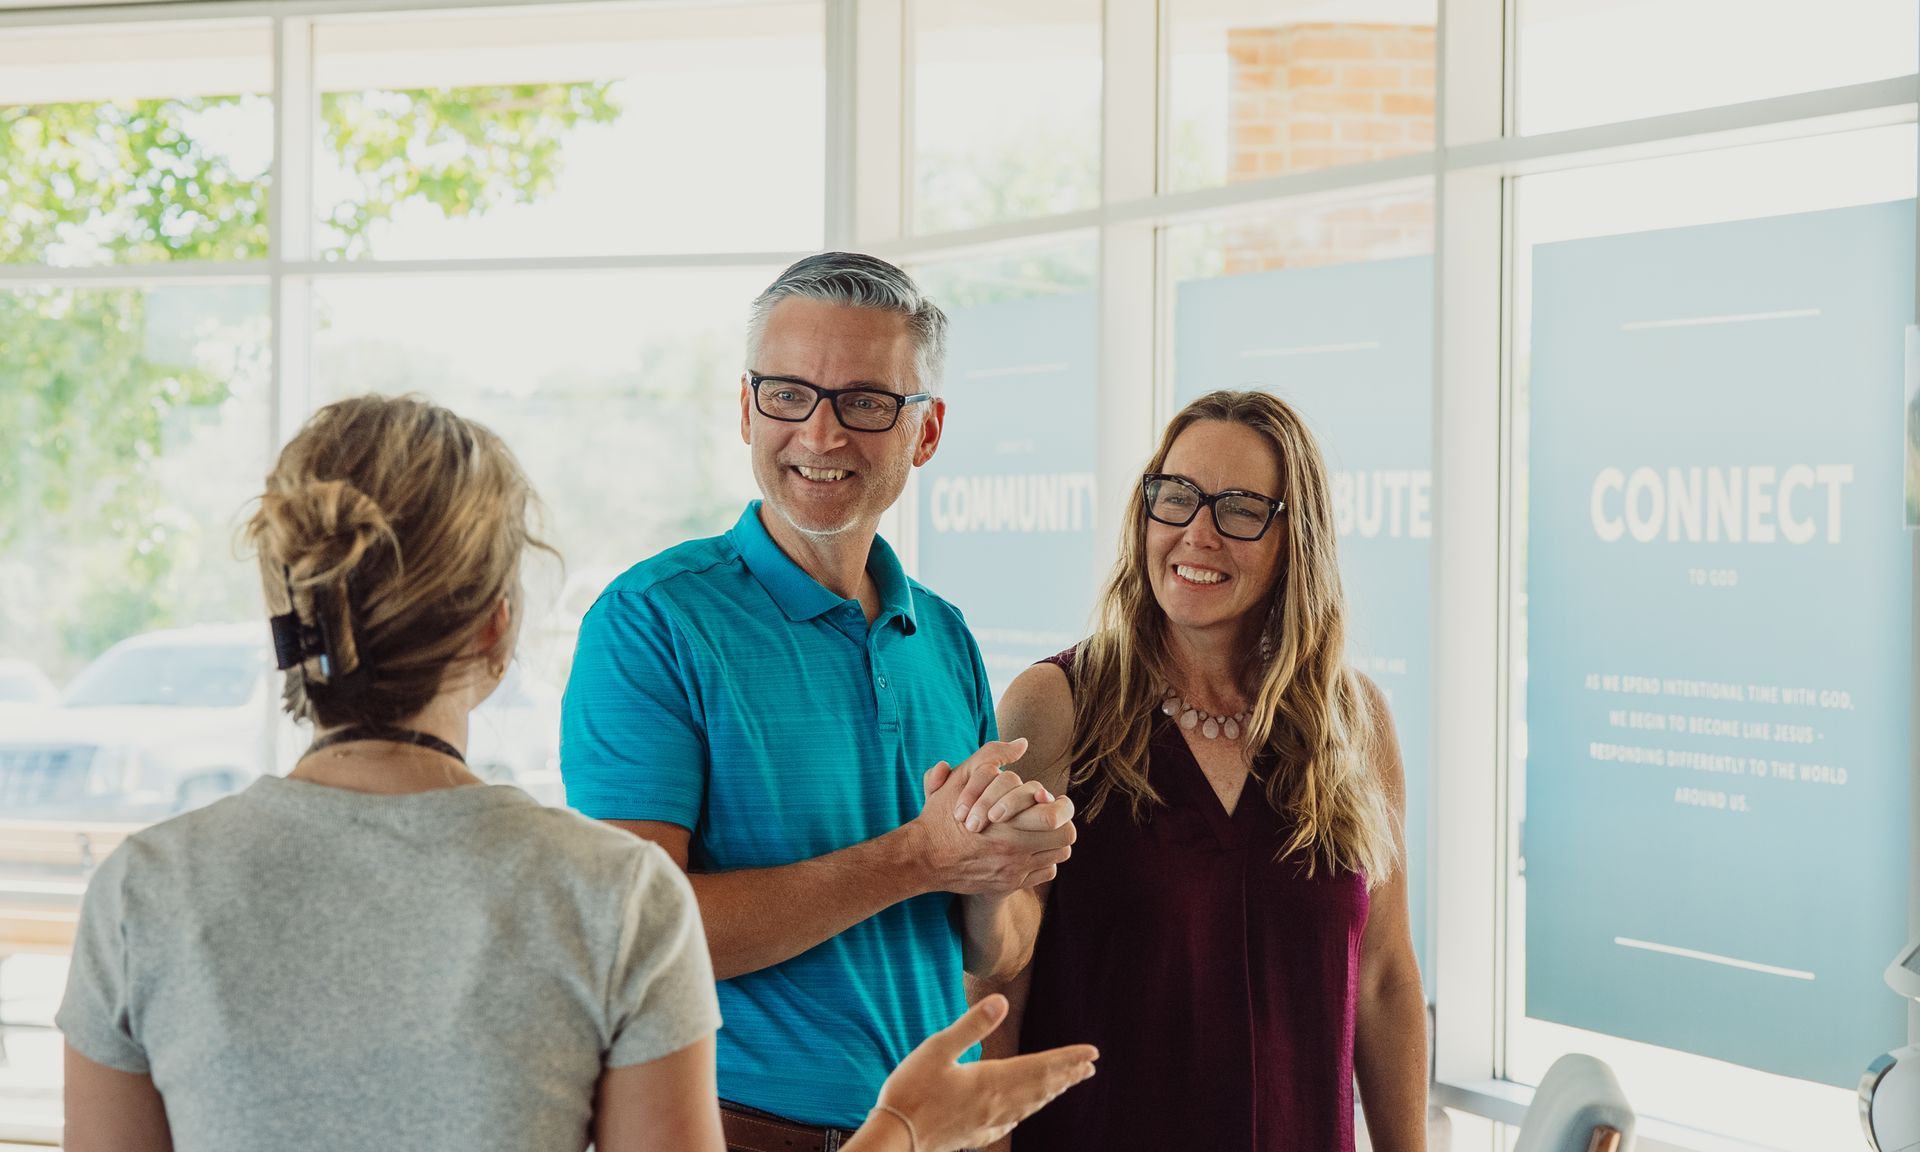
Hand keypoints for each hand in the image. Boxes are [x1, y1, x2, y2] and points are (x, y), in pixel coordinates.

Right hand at [870, 994, 1096, 1151]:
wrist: (896, 1140)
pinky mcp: (976, 1134)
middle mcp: (997, 1104)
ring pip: (1030, 1106)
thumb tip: (1001, 1000)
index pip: (1041, 1067)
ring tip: (1066, 1084)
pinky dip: (1029, 1110)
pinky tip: (1024, 1110)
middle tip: (1089, 1067)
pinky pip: (1013, 1120)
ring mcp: (988, 1122)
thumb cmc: (911, 1091)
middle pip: (1041, 1088)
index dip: (1068, 1059)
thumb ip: (971, 1025)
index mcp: (991, 1080)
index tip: (1092, 1053)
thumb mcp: (937, 1049)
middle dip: (1067, 1075)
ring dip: (1051, 1092)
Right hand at [913, 743, 1073, 893]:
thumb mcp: (961, 778)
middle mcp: (1014, 850)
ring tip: (1042, 831)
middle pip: (1064, 836)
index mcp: (1005, 823)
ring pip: (1058, 855)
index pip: (1055, 816)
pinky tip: (1028, 850)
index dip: (1059, 805)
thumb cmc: (941, 816)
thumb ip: (992, 755)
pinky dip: (1042, 861)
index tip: (1050, 799)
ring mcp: (1014, 870)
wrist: (923, 858)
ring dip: (1054, 841)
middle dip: (1062, 822)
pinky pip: (1045, 872)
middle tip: (1051, 815)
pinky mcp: (1010, 885)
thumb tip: (1022, 743)